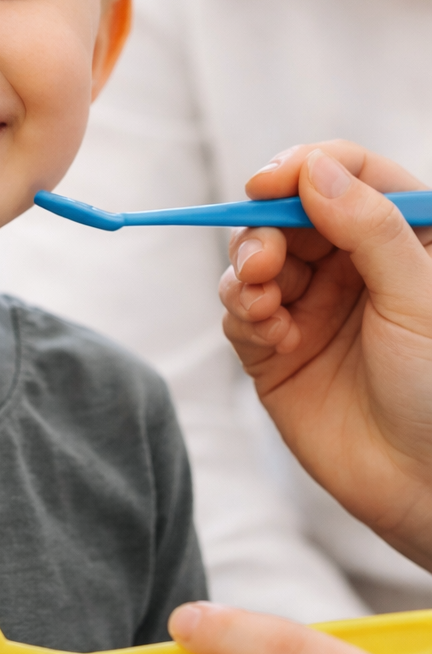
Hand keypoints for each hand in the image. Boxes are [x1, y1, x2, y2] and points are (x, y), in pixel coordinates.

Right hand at [220, 141, 431, 570]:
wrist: (423, 487)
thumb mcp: (417, 297)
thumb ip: (369, 227)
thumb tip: (314, 169)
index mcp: (398, 240)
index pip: (346, 174)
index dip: (305, 167)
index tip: (272, 180)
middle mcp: (350, 266)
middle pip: (287, 212)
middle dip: (264, 226)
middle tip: (262, 259)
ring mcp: (309, 306)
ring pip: (254, 257)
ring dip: (247, 270)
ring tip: (260, 299)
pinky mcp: (273, 350)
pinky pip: (239, 311)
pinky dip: (243, 312)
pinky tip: (268, 333)